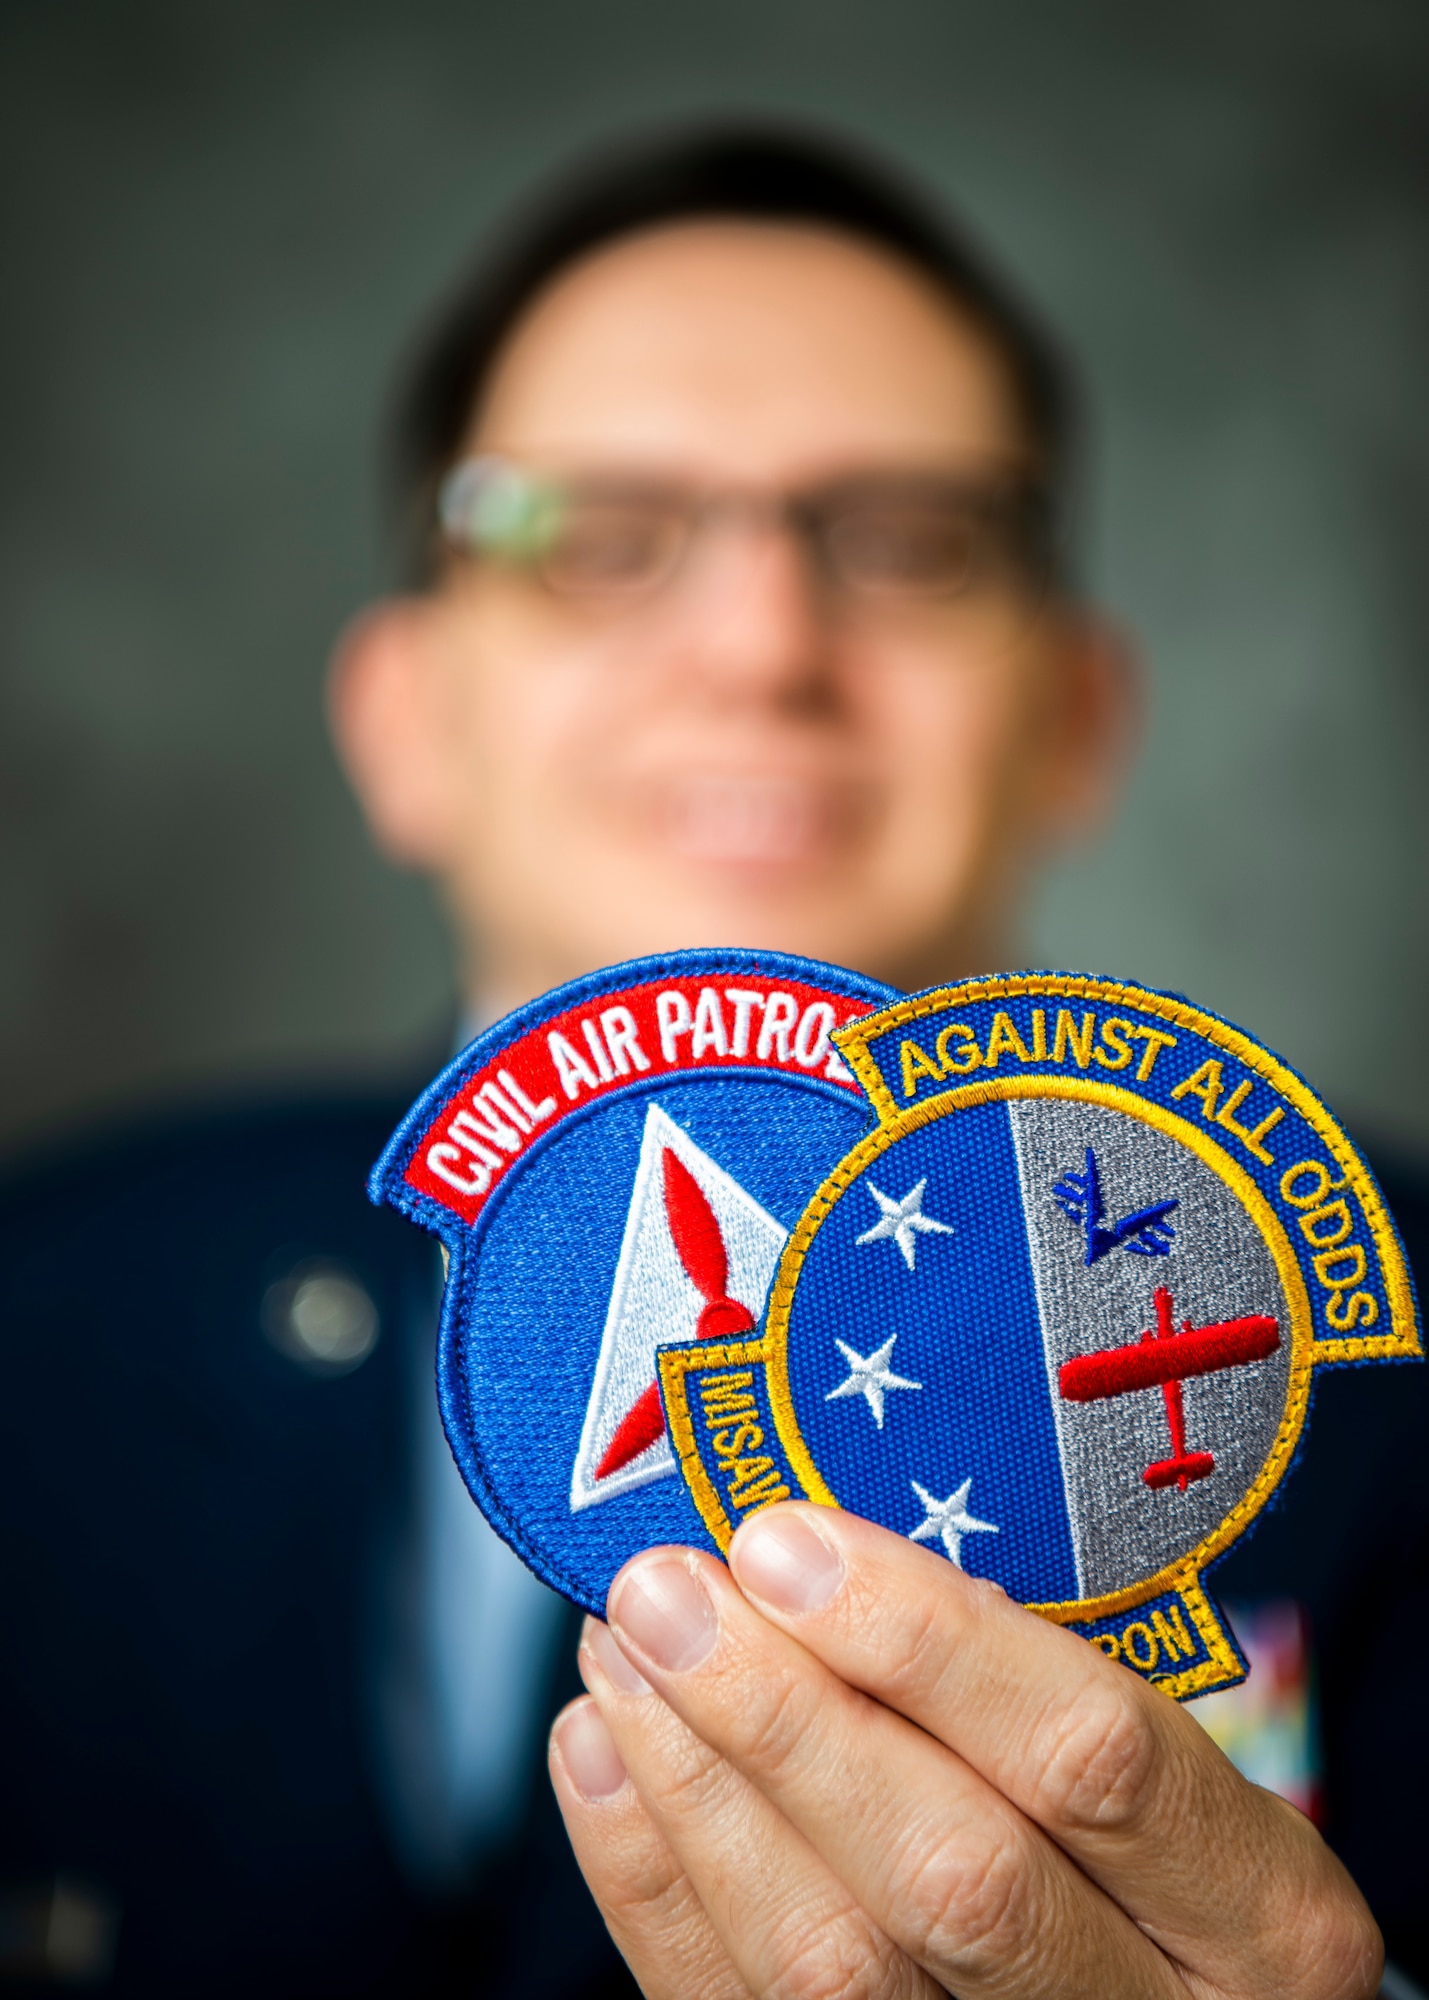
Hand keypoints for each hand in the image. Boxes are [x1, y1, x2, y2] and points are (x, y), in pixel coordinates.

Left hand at [548, 1503, 1380, 1998]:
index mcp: (1264, 1915)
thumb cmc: (1150, 1858)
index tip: (787, 1541)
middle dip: (784, 1717)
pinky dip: (649, 1880)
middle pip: (951, 1876)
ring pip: (831, 1968)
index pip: (1093, 1757)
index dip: (928, 1645)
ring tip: (624, 1650)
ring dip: (695, 1786)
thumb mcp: (1169, 1763)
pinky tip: (604, 1756)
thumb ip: (1032, 1682)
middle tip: (667, 1589)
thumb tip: (815, 1544)